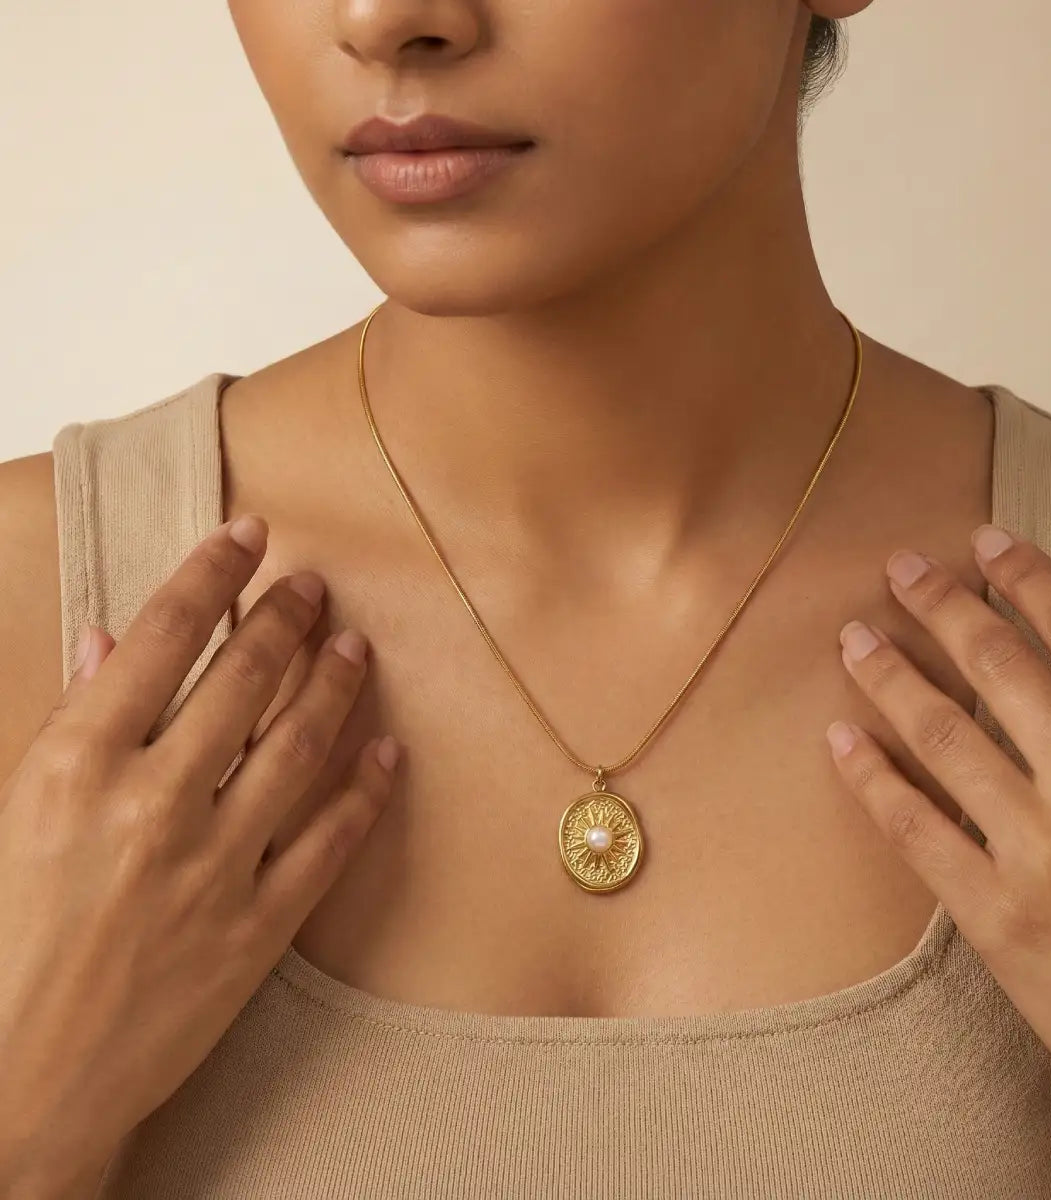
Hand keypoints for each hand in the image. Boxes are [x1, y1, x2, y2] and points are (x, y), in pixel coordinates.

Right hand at [0, 515, 399, 1191]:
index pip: (161, 637)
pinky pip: (329, 842)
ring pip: (298, 747)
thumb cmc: (2, 939)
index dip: (213, 575)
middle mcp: (150, 805)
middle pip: (242, 680)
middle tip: (314, 587)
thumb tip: (109, 638)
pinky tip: (388, 752)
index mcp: (74, 766)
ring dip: (334, 687)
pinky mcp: (257, 927)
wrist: (20, 1082)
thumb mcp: (12, 813)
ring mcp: (212, 867)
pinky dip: (365, 792)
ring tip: (355, 647)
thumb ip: (69, 722)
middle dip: (284, 619)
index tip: (248, 537)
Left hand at [825, 523, 1050, 1166]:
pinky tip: (839, 739)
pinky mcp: (995, 910)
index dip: (1026, 578)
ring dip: (890, 674)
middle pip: (999, 666)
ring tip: (854, 639)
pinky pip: (913, 824)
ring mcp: (1041, 847)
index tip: (984, 543)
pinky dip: (870, 775)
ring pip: (943, 732)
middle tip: (900, 569)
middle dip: (942, 605)